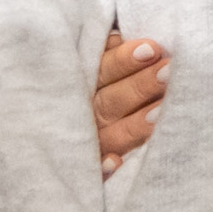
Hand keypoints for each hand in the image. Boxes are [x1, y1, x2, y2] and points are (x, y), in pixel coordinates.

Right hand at [97, 33, 168, 175]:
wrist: (44, 133)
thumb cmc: (101, 85)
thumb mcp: (98, 64)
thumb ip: (111, 52)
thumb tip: (137, 39)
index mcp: (85, 83)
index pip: (103, 70)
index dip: (124, 60)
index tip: (152, 48)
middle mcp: (86, 113)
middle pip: (111, 100)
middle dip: (139, 86)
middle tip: (169, 71)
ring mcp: (89, 143)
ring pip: (111, 134)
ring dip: (133, 125)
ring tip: (161, 111)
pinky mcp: (93, 168)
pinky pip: (93, 172)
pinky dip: (101, 169)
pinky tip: (115, 163)